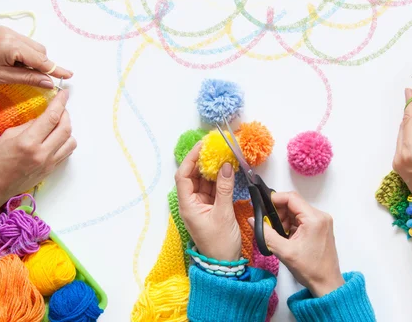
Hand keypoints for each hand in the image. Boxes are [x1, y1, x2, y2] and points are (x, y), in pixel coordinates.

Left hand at [0, 26, 72, 87]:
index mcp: (10, 46)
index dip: (54, 68)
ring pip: (33, 45)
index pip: (39, 59)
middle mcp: (12, 34)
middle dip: (42, 64)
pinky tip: (16, 62)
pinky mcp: (4, 31)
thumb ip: (28, 78)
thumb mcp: (2, 78)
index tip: (68, 74)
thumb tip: (49, 83)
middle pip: (39, 50)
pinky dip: (25, 53)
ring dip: (34, 58)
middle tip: (40, 78)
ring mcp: (8, 30)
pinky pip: (24, 42)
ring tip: (21, 70)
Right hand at [0, 90, 75, 210]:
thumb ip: (30, 125)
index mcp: (28, 142)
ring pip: (71, 141)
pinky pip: (66, 153)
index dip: (60, 102)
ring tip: (58, 124)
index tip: (64, 93)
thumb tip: (45, 117)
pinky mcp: (50, 171)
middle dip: (66, 114)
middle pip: (66, 128)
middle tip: (60, 108)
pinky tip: (56, 138)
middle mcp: (42, 153)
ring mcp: (48, 163)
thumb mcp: (8, 136)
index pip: (52, 117)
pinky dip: (65, 142)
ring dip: (67, 129)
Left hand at [175, 142, 241, 261]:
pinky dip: (219, 178)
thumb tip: (226, 165)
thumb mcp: (223, 214)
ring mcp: (201, 204)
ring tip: (222, 154)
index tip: (202, 146)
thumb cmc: (219, 243)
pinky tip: (227, 169)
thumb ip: (224, 188)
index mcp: (188, 205)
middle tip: (215, 147)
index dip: (191, 159)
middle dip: (203, 160)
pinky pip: (212, 187)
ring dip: (212, 168)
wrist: (225, 265)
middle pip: (193, 176)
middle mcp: (191, 203)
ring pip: (204, 180)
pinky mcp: (211, 207)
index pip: (184, 176)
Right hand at [251, 191, 343, 297]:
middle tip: (270, 226)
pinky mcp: (321, 227)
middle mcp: (320, 216)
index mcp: (314, 218)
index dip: (275, 200)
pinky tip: (287, 237)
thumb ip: (266, 234)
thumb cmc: (310, 269)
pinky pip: (302, 219)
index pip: (291, 198)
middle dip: (279, 213)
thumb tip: (252, 219)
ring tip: (279, 235)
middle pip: (294, 204)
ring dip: (285, 219)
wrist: (327, 285)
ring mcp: (322, 221)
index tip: (264, 208)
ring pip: (297, 211)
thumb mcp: (284, 252)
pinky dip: (292, 225)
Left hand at [392, 88, 411, 195]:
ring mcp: (397, 160)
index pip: (409, 120)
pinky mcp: (398, 165)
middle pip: (404, 126)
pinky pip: (403, 144)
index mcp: (410, 149)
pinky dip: (411, 135)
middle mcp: (399, 154)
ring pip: (402, 134)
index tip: (410, 91)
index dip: (410, 104)